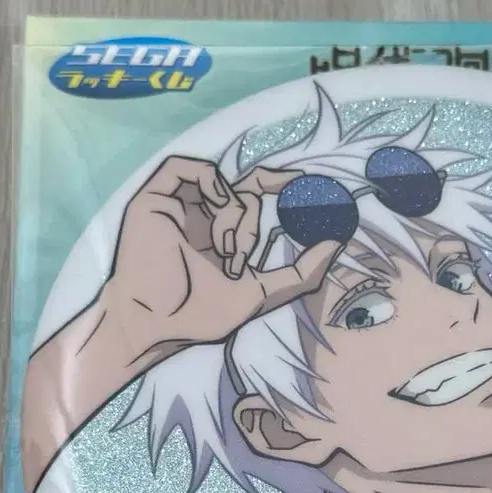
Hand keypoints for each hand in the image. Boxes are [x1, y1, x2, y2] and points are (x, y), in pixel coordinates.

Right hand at [101, 155, 340, 365]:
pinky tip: (217, 220)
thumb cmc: (203, 315)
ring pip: (225, 186)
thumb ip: (300, 273)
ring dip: (238, 220)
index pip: (254, 199)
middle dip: (268, 201)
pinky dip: (213, 186)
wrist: (159, 324)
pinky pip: (188, 168)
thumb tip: (336, 245)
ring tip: (227, 258)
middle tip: (278, 217)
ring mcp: (177, 206)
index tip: (309, 186)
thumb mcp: (263, 293)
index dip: (281, 187)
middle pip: (245, 188)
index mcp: (220, 237)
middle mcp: (200, 217)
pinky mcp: (154, 198)